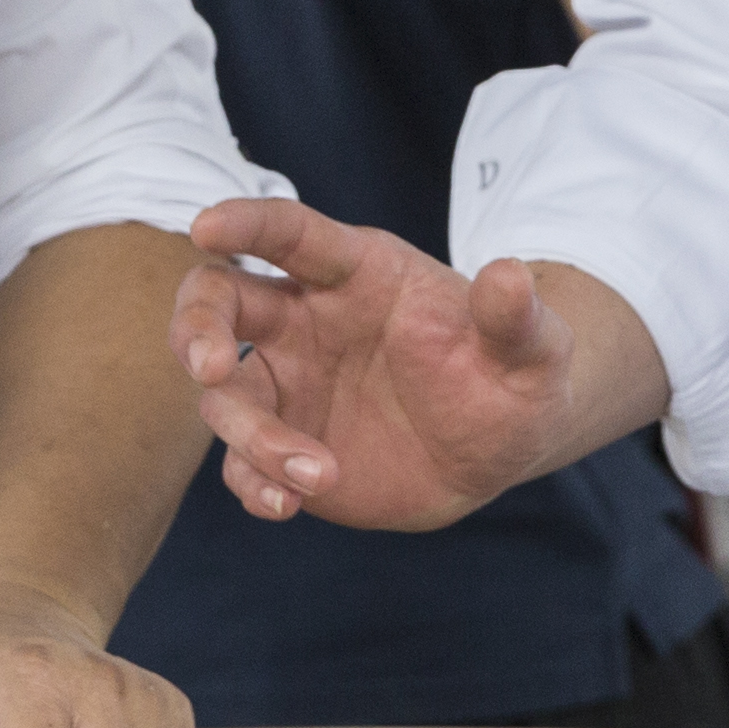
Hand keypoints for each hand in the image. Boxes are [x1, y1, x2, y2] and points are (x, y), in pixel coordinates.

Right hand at [175, 196, 583, 530]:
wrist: (499, 449)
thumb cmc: (511, 378)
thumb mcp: (532, 352)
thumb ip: (514, 317)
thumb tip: (510, 276)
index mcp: (356, 273)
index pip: (289, 233)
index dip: (246, 223)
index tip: (206, 224)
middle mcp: (306, 320)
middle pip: (219, 299)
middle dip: (196, 324)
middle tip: (211, 365)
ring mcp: (290, 384)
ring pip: (227, 394)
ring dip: (252, 433)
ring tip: (315, 475)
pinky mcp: (285, 446)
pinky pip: (242, 463)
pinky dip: (253, 483)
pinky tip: (286, 504)